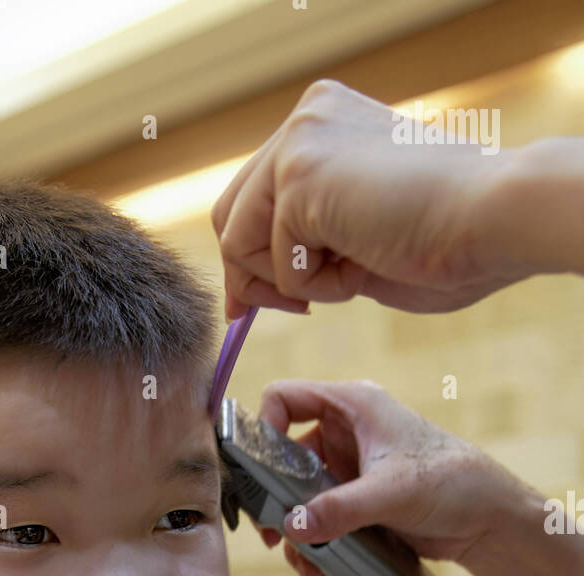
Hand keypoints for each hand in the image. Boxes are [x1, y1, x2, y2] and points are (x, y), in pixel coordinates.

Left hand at [211, 79, 529, 317]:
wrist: (493, 220)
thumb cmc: (448, 239)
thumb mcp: (360, 232)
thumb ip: (311, 240)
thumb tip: (251, 285)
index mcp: (325, 122)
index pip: (254, 195)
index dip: (248, 256)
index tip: (253, 303)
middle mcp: (306, 119)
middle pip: (230, 215)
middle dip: (251, 276)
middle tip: (293, 308)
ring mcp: (298, 143)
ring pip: (241, 242)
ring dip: (291, 282)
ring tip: (354, 273)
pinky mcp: (298, 176)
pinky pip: (273, 263)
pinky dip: (314, 286)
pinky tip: (363, 265)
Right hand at [248, 378, 523, 575]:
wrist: (488, 520)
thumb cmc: (451, 483)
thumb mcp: (392, 492)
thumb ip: (340, 508)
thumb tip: (293, 527)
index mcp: (353, 405)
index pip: (285, 398)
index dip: (264, 427)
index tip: (261, 470)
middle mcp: (345, 431)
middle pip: (284, 455)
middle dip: (274, 497)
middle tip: (271, 533)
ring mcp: (349, 467)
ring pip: (299, 494)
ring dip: (295, 529)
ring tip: (303, 564)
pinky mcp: (357, 499)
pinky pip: (319, 517)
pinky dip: (315, 542)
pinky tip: (322, 571)